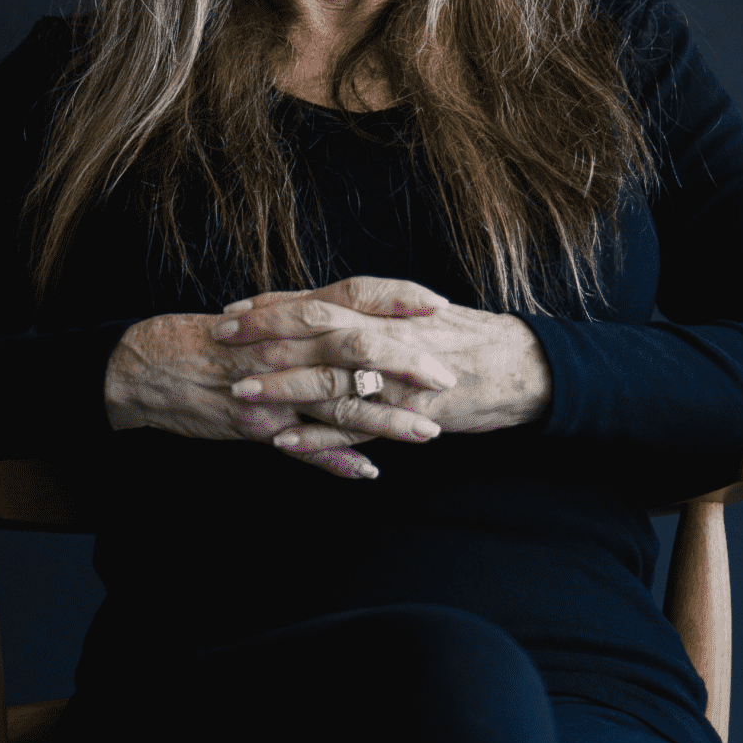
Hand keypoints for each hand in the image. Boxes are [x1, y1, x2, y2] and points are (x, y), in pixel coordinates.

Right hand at [102, 275, 454, 480]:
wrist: (145, 366)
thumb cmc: (203, 342)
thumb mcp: (259, 322)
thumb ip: (305, 324)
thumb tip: (353, 322)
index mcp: (288, 316)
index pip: (351, 295)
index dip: (395, 299)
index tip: (439, 303)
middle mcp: (284, 347)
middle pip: (355, 347)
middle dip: (406, 362)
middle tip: (449, 375)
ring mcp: (272, 388)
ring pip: (337, 400)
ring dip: (387, 419)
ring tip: (429, 431)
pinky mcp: (256, 425)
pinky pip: (302, 446)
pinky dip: (336, 459)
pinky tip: (369, 473)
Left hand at [214, 279, 553, 457]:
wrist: (521, 366)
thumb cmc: (469, 339)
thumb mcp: (417, 314)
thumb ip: (372, 312)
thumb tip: (327, 309)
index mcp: (386, 310)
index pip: (319, 300)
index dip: (274, 305)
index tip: (234, 308)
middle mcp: (386, 337)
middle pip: (314, 331)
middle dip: (263, 335)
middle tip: (220, 339)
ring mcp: (396, 377)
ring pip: (328, 380)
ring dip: (280, 386)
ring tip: (239, 392)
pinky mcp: (408, 414)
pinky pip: (356, 427)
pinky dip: (319, 437)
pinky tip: (283, 443)